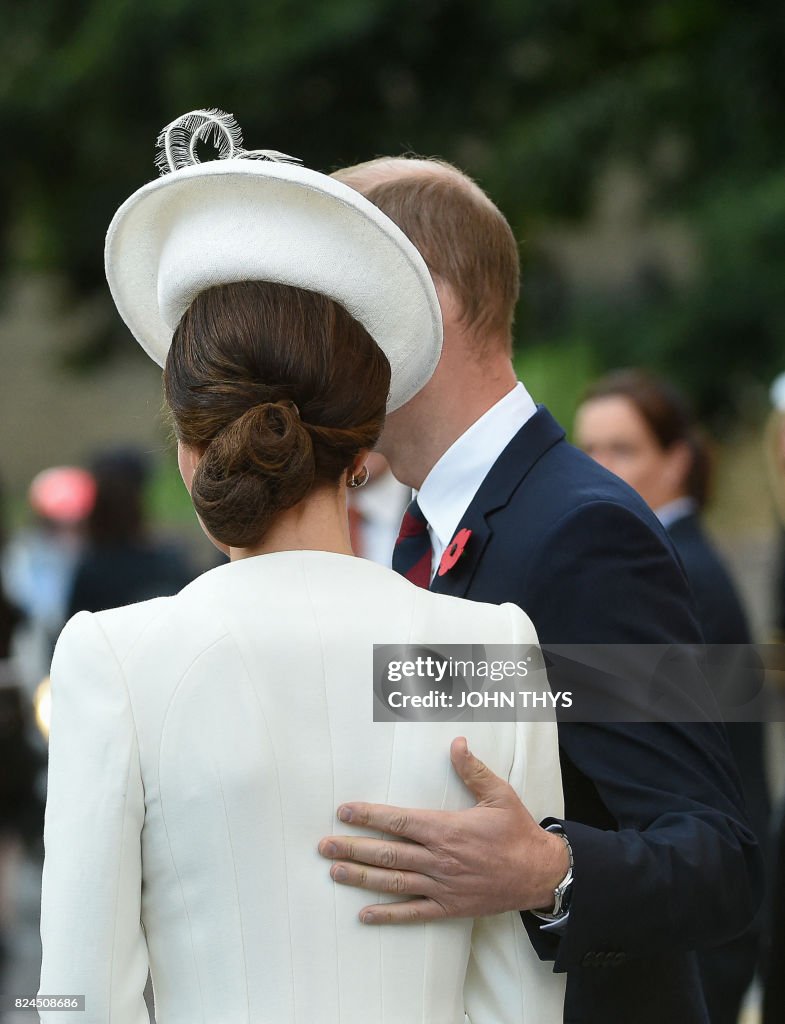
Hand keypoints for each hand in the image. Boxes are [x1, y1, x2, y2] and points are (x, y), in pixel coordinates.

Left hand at [317, 736, 567, 923]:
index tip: (344, 811)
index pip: (398, 821)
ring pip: (393, 882)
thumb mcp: (499, 795)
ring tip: (334, 872)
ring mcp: (441, 886)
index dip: (368, 816)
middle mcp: (438, 859)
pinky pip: (413, 913)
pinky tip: (365, 915)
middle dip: (352, 848)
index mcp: (446, 829)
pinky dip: (388, 915)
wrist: (540, 873)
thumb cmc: (518, 832)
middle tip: (323, 845)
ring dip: (361, 878)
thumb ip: (472, 770)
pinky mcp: (449, 907)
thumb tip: (455, 743)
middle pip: (387, 852)